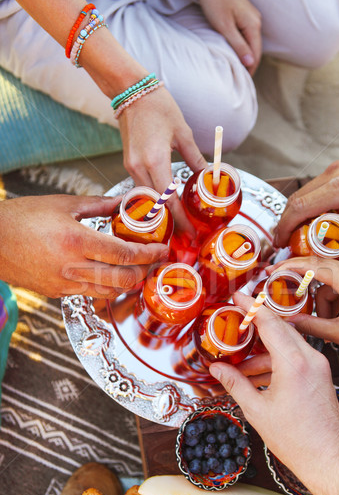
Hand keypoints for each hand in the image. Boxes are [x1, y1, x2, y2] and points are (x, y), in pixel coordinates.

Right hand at [0, 194, 168, 297]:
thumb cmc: (22, 218)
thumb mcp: (63, 204)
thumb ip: (99, 205)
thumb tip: (125, 201)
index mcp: (75, 240)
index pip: (123, 254)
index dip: (148, 254)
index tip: (161, 250)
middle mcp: (72, 266)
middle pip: (122, 278)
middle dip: (143, 271)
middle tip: (152, 261)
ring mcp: (64, 283)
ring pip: (109, 291)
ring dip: (127, 282)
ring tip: (135, 268)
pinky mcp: (57, 293)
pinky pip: (90, 294)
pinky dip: (106, 286)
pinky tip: (109, 274)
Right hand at [119, 86, 206, 231]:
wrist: (130, 90)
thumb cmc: (158, 107)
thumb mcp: (183, 133)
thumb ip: (196, 159)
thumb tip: (209, 177)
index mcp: (156, 161)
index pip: (169, 200)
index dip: (181, 220)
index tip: (190, 233)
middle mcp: (139, 168)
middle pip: (156, 206)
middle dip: (171, 223)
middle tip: (185, 236)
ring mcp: (131, 167)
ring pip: (147, 200)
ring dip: (162, 213)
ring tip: (177, 224)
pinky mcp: (128, 164)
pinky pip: (142, 189)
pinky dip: (154, 200)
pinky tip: (166, 205)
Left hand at [198, 0, 261, 75]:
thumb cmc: (215, 1)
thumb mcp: (225, 27)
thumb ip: (238, 46)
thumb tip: (251, 63)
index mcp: (253, 25)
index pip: (256, 55)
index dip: (250, 70)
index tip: (242, 82)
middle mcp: (256, 21)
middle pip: (255, 50)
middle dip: (249, 65)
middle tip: (238, 80)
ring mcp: (251, 17)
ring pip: (250, 43)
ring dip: (245, 56)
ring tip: (236, 69)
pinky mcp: (244, 14)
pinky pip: (246, 36)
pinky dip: (242, 47)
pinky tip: (235, 53)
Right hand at [209, 292, 338, 487]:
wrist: (327, 459)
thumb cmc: (295, 439)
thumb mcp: (256, 410)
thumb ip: (235, 383)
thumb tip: (217, 368)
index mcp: (294, 363)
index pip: (270, 323)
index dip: (251, 307)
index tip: (237, 296)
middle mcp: (310, 358)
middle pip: (279, 329)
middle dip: (256, 325)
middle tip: (235, 323)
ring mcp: (318, 365)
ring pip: (287, 343)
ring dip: (263, 351)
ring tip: (240, 367)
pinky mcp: (321, 374)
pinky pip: (295, 356)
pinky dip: (276, 361)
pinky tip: (257, 376)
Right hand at [268, 257, 338, 360]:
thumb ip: (311, 325)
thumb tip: (288, 320)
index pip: (314, 266)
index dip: (290, 267)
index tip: (273, 270)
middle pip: (317, 265)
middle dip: (298, 276)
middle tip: (278, 280)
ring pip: (326, 279)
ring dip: (319, 299)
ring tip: (325, 321)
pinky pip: (336, 284)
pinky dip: (329, 299)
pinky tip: (332, 317)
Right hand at [274, 152, 338, 261]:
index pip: (300, 207)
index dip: (285, 226)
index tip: (280, 242)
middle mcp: (334, 174)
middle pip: (297, 199)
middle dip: (287, 221)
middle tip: (286, 241)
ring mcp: (336, 168)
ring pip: (305, 192)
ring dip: (298, 212)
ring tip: (299, 233)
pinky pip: (317, 187)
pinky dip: (311, 204)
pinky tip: (317, 219)